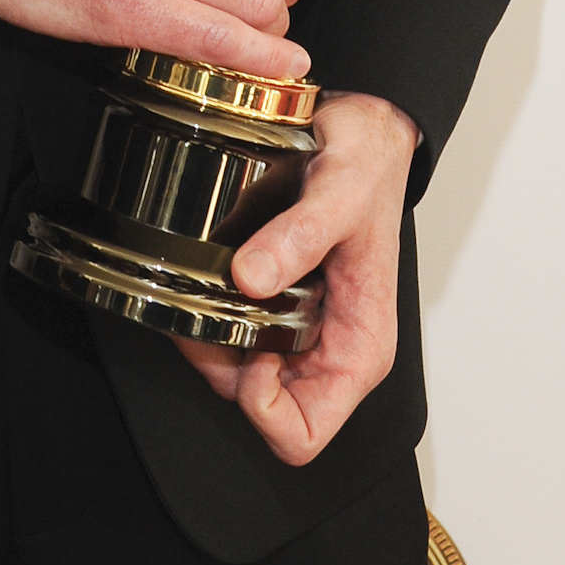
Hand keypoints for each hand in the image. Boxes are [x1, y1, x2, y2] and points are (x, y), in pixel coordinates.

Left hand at [172, 91, 415, 464]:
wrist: (364, 130)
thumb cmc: (368, 166)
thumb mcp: (338, 194)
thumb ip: (298, 238)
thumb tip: (250, 279)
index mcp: (359, 349)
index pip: (303, 433)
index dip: (260, 406)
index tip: (246, 348)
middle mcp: (331, 350)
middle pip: (261, 409)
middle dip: (221, 369)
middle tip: (202, 309)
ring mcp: (305, 331)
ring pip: (240, 376)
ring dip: (209, 343)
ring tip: (197, 290)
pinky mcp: (282, 306)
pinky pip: (235, 337)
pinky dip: (210, 318)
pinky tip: (204, 279)